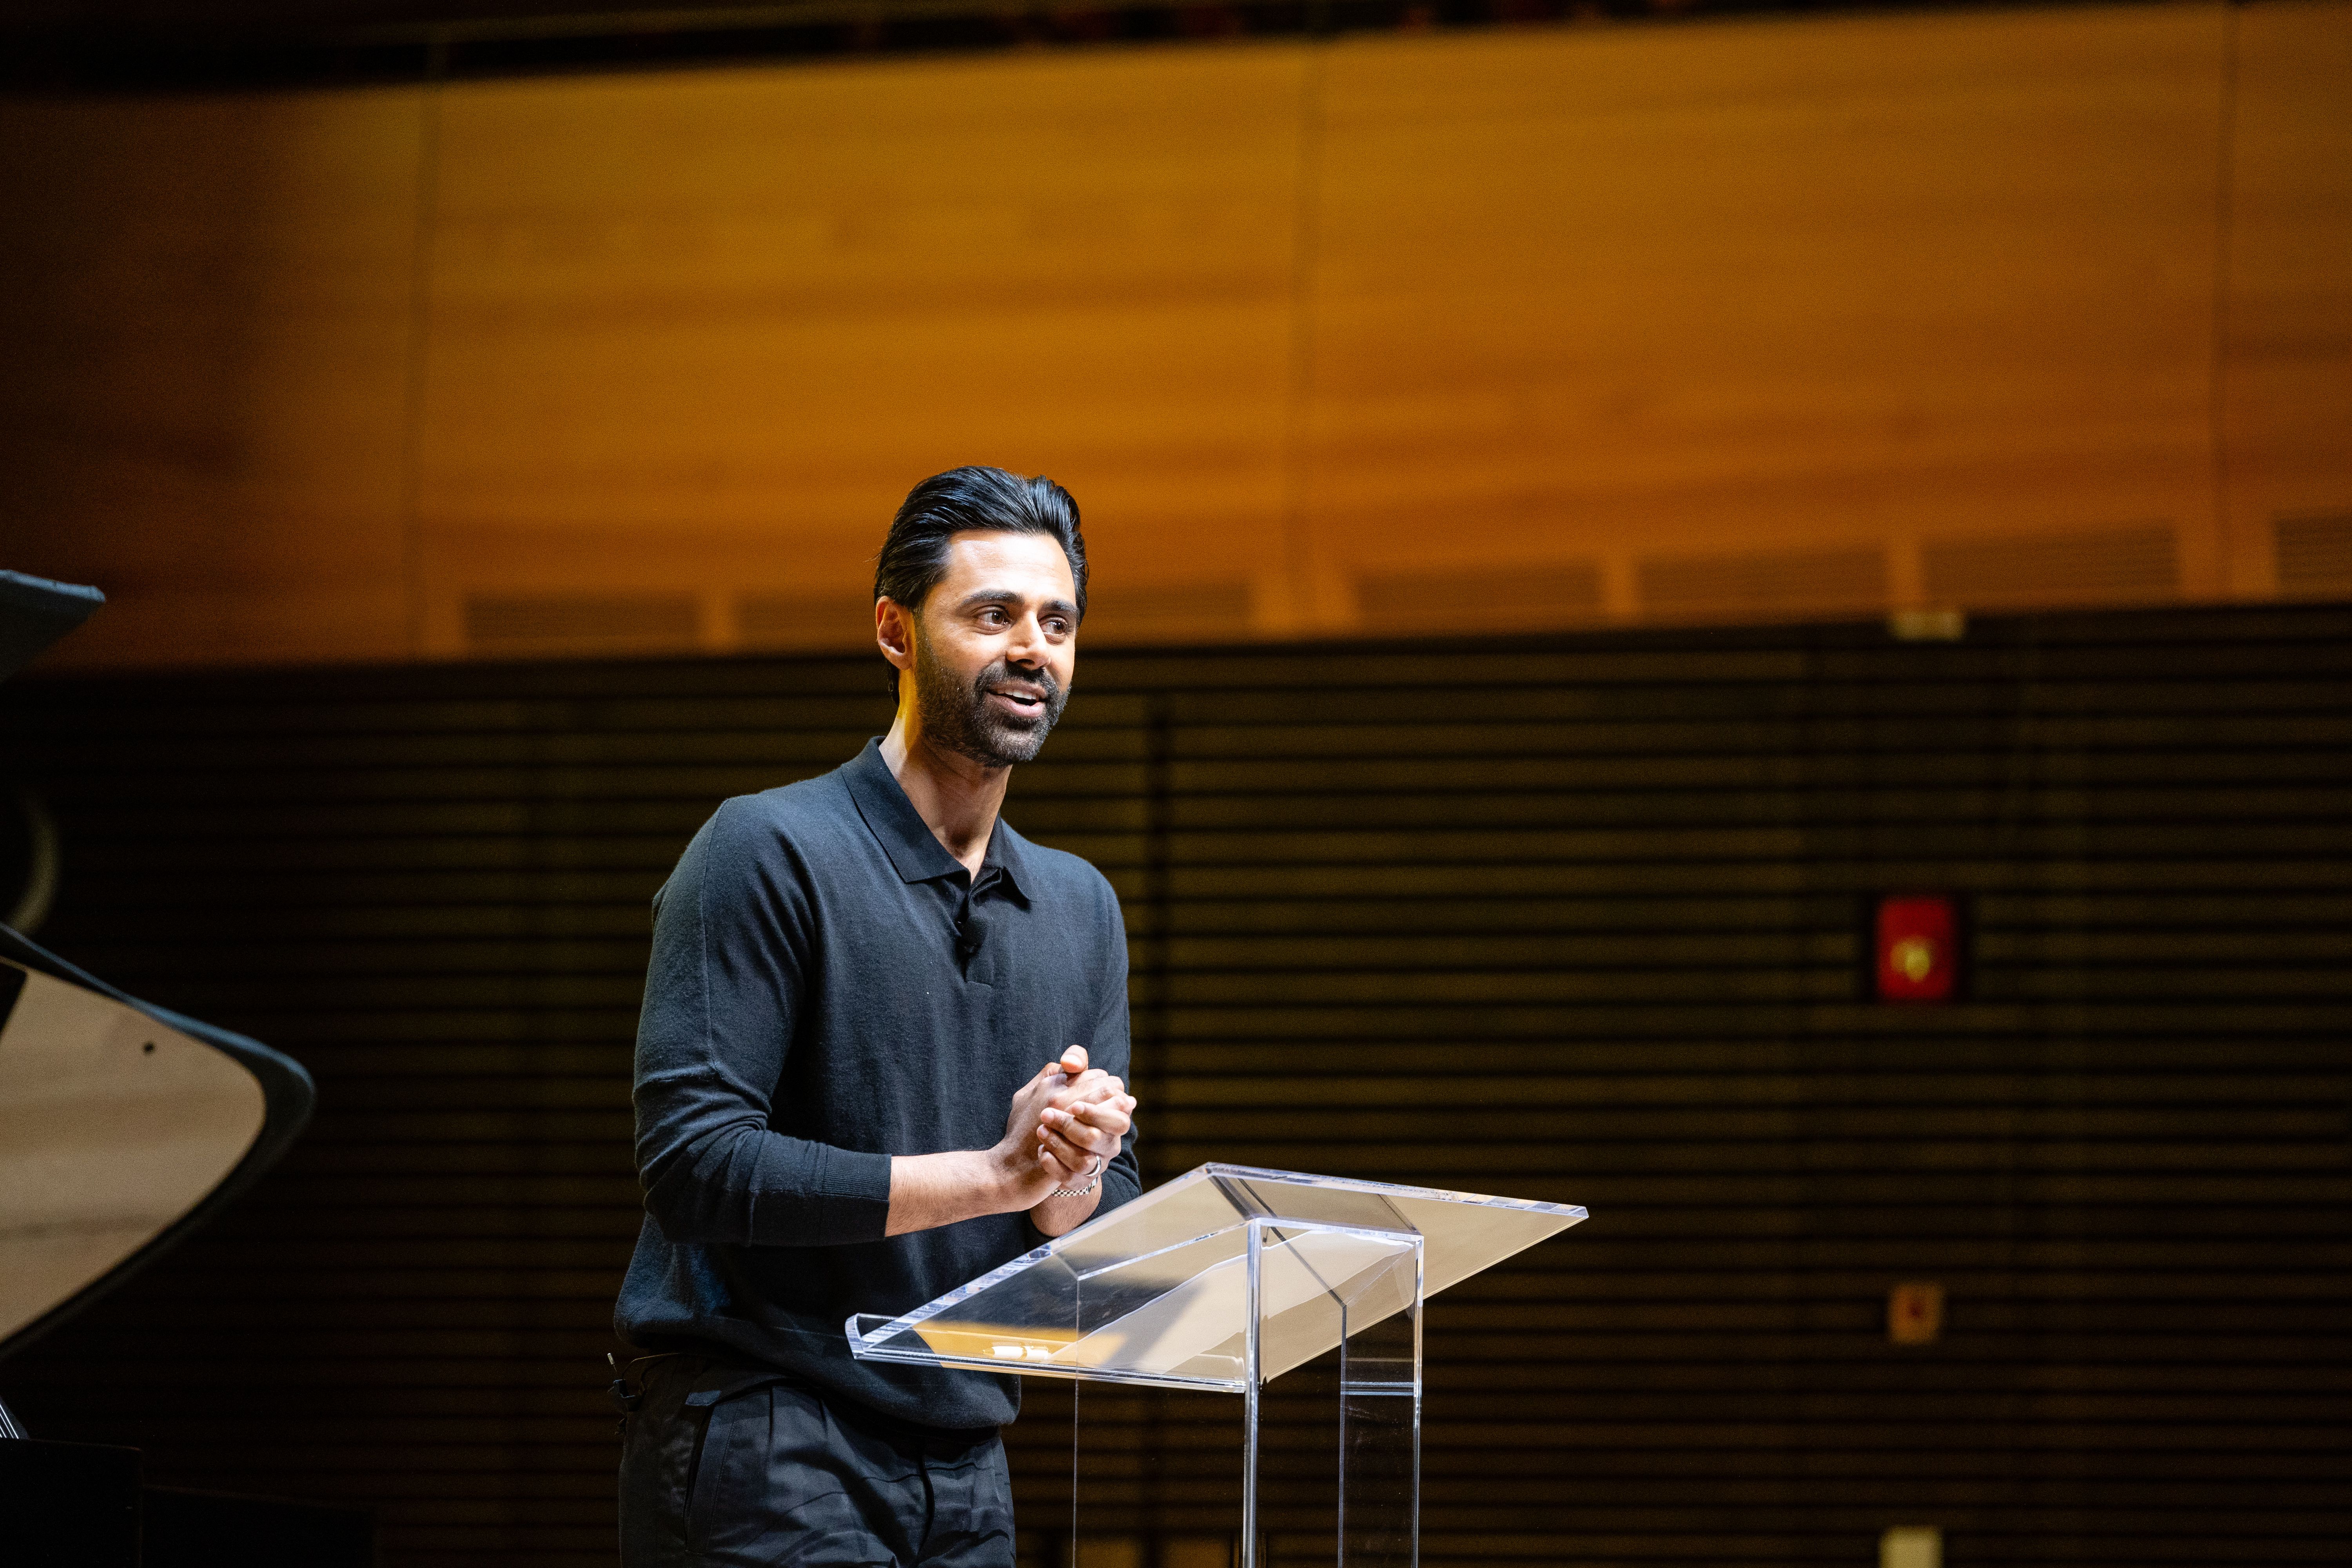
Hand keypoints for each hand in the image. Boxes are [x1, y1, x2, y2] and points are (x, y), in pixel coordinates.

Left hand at [1034, 1045, 1132, 1184]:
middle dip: (1074, 1126)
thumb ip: (1071, 1067)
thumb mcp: (1058, 1084)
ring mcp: (1096, 1163)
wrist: (1028, 1151)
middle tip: (1046, 1115)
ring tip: (1040, 1132)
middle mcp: (1108, 1140)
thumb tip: (1070, 1063)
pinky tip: (1041, 1153)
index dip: (1097, 1109)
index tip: (1072, 1105)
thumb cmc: (1051, 1110)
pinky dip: (1055, 1166)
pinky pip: (1072, 1179)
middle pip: (1102, 1137)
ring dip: (1060, 1144)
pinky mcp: (1079, 1182)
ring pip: (1086, 1159)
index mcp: (1110, 1114)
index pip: (1120, 1110)